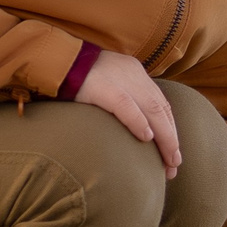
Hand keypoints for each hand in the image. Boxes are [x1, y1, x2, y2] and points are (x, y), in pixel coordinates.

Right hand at [73, 50, 181, 176]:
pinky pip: (126, 106)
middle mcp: (133, 75)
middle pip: (161, 110)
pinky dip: (139, 122)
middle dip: (171, 139)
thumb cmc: (77, 79)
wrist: (53, 61)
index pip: (161, 104)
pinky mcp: (102, 86)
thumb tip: (136, 131)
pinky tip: (147, 138)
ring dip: (164, 138)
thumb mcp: (107, 85)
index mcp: (135, 73)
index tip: (173, 153)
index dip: (170, 130)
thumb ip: (123, 101)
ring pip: (152, 109)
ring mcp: (119, 79)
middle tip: (173, 165)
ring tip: (168, 161)